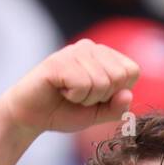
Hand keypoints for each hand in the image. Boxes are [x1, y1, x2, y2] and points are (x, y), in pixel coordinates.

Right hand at [1, 39, 138, 136]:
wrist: (32, 117)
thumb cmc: (64, 111)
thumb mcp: (97, 115)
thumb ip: (116, 108)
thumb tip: (128, 95)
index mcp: (104, 56)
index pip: (132, 71)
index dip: (117, 93)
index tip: (96, 97)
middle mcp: (91, 48)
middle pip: (119, 77)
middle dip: (101, 97)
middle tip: (80, 97)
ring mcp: (74, 51)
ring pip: (101, 83)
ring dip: (85, 99)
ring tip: (68, 94)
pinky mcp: (60, 61)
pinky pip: (82, 85)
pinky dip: (73, 97)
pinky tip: (60, 91)